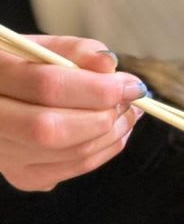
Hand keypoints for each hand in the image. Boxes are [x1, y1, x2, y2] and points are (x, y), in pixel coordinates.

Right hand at [0, 35, 146, 191]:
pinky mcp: (23, 176)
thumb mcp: (38, 47)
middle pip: (55, 129)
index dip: (97, 88)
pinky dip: (105, 149)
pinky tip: (115, 129)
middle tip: (130, 100)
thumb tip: (109, 65)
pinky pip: (75, 169)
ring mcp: (5, 157)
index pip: (46, 87)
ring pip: (69, 154)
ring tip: (128, 112)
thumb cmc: (19, 67)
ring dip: (112, 133)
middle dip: (104, 115)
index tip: (131, 84)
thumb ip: (74, 50)